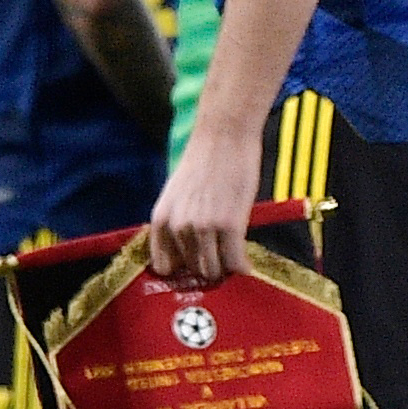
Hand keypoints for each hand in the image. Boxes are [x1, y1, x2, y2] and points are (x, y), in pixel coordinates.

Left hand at [149, 121, 262, 282]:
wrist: (224, 137)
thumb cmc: (204, 161)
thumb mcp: (177, 194)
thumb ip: (177, 221)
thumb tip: (188, 251)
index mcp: (161, 219)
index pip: (164, 265)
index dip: (181, 271)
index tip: (195, 271)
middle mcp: (178, 227)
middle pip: (192, 269)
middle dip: (207, 269)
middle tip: (222, 264)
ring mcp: (204, 228)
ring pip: (213, 270)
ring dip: (225, 270)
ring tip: (234, 263)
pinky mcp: (230, 226)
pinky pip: (234, 261)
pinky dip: (241, 267)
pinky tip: (246, 266)